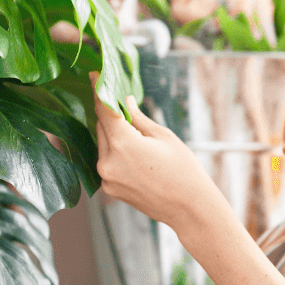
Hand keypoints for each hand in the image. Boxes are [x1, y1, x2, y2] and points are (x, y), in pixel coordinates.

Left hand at [92, 92, 227, 231]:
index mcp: (123, 143)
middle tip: (123, 106)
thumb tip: (124, 101)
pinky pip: (106, 162)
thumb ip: (137, 118)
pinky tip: (135, 155)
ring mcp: (106, 178)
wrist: (189, 209)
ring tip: (137, 137)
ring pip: (103, 145)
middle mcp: (108, 161)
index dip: (99, 90)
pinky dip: (115, 153)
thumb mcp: (163, 137)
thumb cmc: (183, 171)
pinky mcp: (109, 189)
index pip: (104, 109)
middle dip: (110, 115)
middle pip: (101, 127)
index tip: (95, 76)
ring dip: (113, 135)